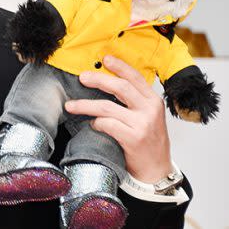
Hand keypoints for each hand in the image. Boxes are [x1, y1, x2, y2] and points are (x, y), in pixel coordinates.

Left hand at [64, 55, 172, 182]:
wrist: (157, 170)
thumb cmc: (148, 142)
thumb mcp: (148, 117)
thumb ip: (134, 101)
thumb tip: (108, 84)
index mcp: (153, 101)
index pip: (135, 77)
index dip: (120, 66)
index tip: (105, 58)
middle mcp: (150, 110)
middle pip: (120, 87)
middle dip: (98, 80)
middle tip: (82, 77)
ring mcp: (142, 124)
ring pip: (107, 107)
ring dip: (85, 105)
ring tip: (71, 106)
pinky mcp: (133, 138)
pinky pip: (107, 124)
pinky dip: (95, 123)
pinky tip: (92, 125)